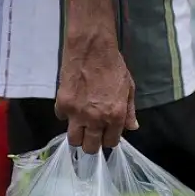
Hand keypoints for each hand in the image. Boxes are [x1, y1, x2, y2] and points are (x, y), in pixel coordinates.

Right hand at [55, 38, 138, 153]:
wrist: (92, 47)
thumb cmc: (113, 65)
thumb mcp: (128, 88)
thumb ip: (129, 110)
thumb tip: (132, 127)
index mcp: (115, 116)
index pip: (110, 143)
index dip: (108, 139)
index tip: (105, 133)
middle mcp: (96, 119)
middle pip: (90, 147)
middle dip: (92, 143)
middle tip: (91, 134)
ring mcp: (77, 114)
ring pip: (73, 140)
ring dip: (77, 135)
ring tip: (79, 126)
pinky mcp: (63, 104)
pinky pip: (62, 119)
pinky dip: (66, 115)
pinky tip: (72, 105)